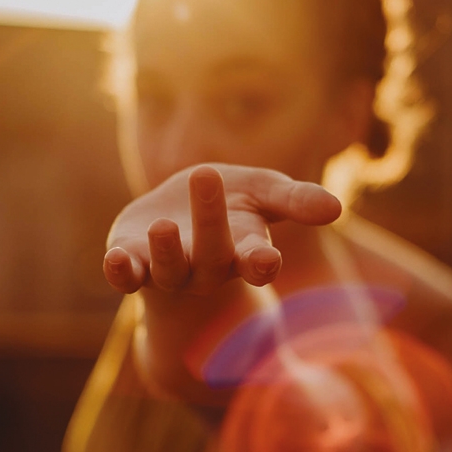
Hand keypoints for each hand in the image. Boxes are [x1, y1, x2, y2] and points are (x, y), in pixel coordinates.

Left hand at [103, 164, 340, 294]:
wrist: (176, 213)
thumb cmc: (230, 204)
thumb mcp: (264, 193)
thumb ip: (296, 200)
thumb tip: (336, 209)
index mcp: (244, 250)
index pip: (258, 261)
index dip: (261, 262)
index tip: (266, 260)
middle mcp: (209, 267)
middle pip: (213, 255)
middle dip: (211, 222)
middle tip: (206, 174)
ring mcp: (170, 270)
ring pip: (170, 270)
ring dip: (167, 252)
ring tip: (163, 227)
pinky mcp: (134, 267)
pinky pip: (127, 277)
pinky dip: (121, 271)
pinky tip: (115, 258)